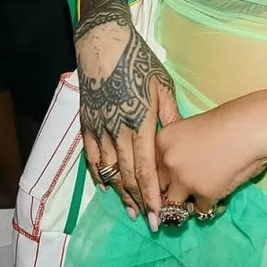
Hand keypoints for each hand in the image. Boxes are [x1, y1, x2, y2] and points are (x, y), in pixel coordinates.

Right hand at [75, 0, 180, 228]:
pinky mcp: (87, 123)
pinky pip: (91, 156)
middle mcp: (118, 131)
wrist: (104, 45)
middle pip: (128, 176)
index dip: (152, 196)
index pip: (146, 170)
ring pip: (109, 170)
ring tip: (130, 210)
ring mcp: (100, 128)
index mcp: (140, 123)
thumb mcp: (163, 86)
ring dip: (120, 193)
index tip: (159, 217)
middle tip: (149, 221)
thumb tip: (179, 139)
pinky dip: (98, 174)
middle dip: (138, 201)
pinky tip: (106, 186)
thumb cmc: (139, 62)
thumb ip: (170, 116)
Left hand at [154, 94, 266, 216]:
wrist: (251, 128)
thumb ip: (178, 150)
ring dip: (188, 205)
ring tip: (204, 197)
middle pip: (159, 190)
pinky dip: (212, 207)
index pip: (149, 171)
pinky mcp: (204, 194)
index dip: (160, 180)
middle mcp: (168, 161)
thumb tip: (174, 178)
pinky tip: (222, 198)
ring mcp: (184, 180)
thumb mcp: (192, 130)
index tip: (168, 186)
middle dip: (172, 194)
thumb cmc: (228, 122)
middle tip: (187, 192)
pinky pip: (201, 211)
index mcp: (162, 141)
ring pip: (175, 206)